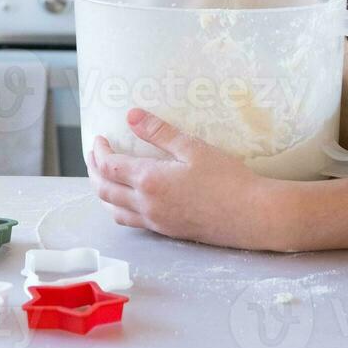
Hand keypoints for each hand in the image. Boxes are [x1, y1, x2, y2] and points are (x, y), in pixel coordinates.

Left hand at [87, 107, 277, 249]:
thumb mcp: (193, 147)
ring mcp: (156, 222)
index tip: (100, 138)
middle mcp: (147, 205)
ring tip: (104, 176)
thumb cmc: (228, 179)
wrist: (253, 216)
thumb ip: (159, 132)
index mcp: (150, 181)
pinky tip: (128, 198)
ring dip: (102, 192)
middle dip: (93, 170)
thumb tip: (131, 115)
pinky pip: (131, 222)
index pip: (109, 166)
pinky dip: (119, 208)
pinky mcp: (167, 232)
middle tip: (95, 154)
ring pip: (114, 210)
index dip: (99, 151)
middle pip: (104, 190)